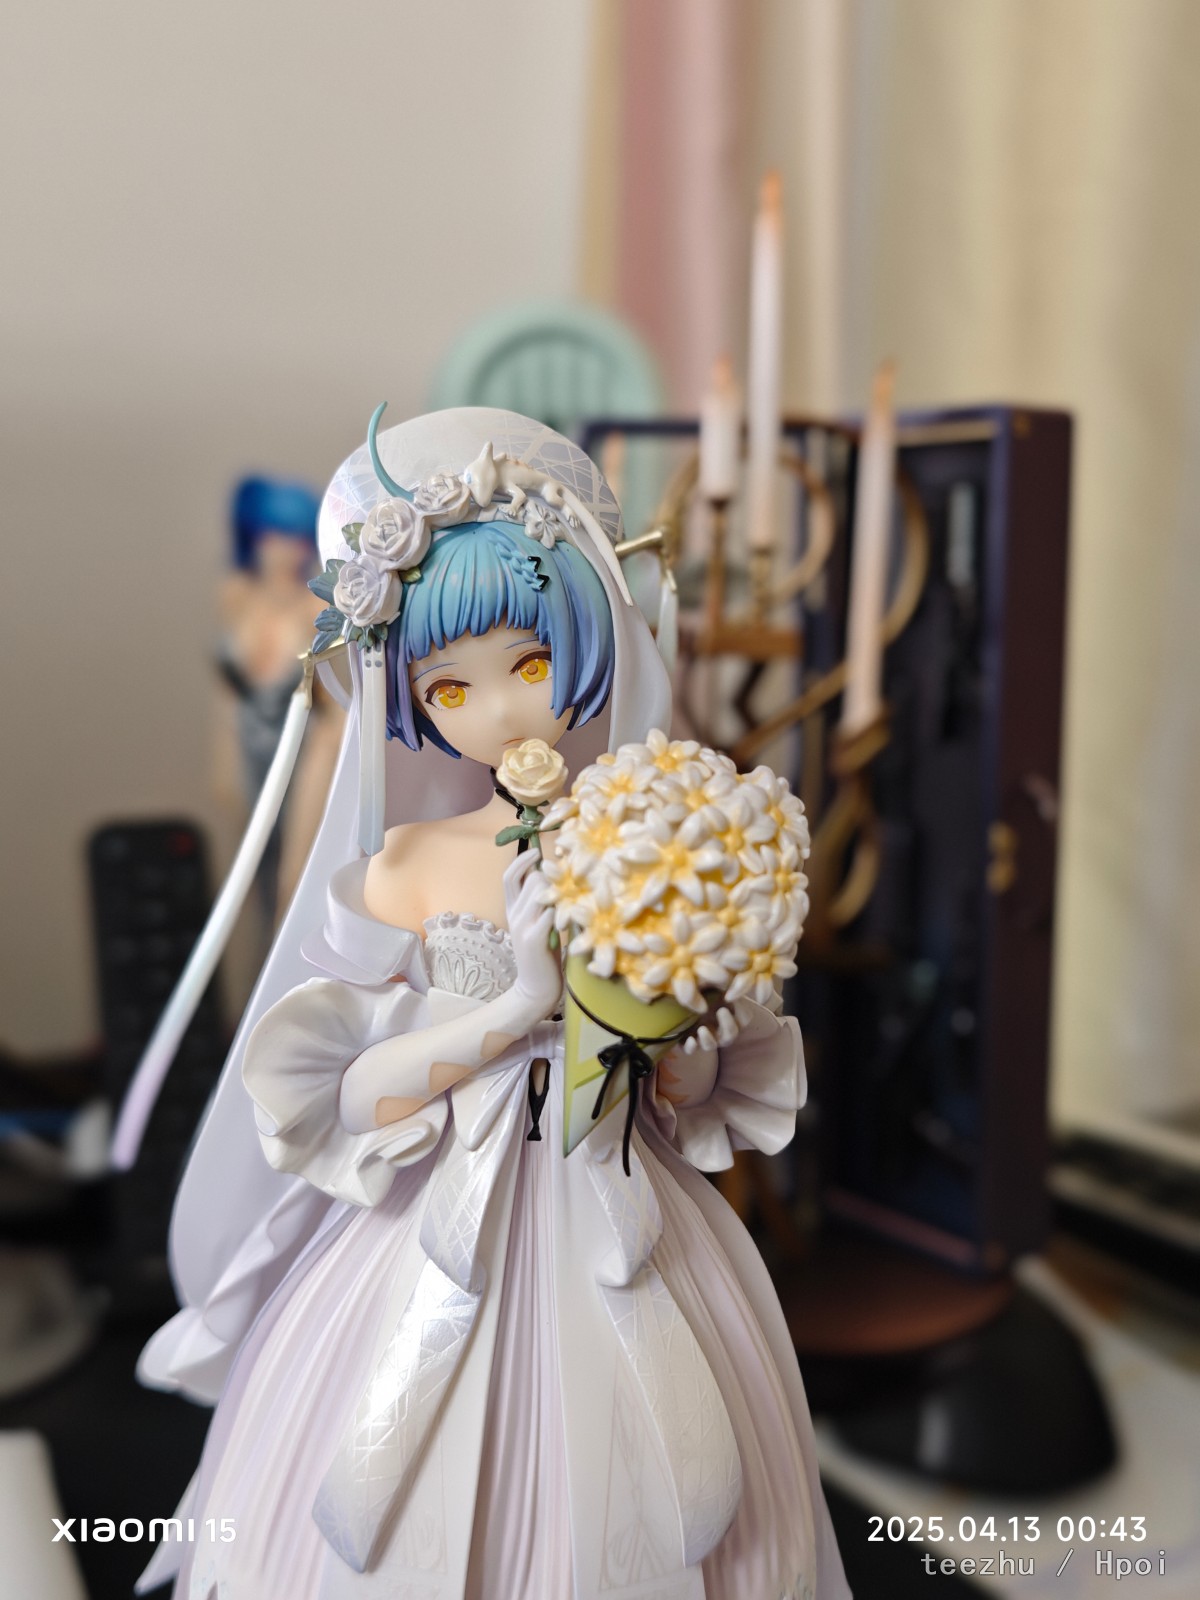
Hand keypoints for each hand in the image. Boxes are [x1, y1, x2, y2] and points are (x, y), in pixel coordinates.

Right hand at [503, 853, 560, 1020]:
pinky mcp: (534, 939)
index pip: (509, 876)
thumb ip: (541, 902)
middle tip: (567, 892)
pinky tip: (569, 920)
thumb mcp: (538, 924)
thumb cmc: (543, 954)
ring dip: (559, 894)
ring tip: (569, 909)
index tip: (536, 851)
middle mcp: (514, 915)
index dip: (522, 860)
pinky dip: (561, 912)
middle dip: (552, 880)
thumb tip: (556, 876)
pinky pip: (548, 912)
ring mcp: (522, 927)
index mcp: (513, 909)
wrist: (536, 988)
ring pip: (541, 891)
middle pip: (532, 879)